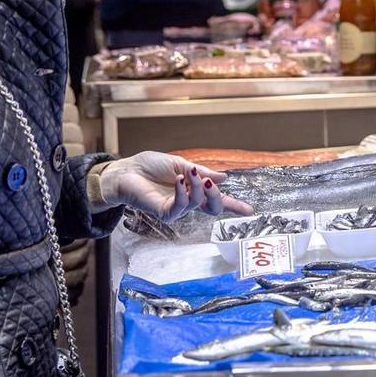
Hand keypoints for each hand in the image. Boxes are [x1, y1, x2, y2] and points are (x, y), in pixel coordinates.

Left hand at [99, 151, 251, 221]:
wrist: (125, 170)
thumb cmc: (148, 167)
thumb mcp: (180, 164)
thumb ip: (201, 172)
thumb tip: (223, 178)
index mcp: (193, 191)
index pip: (216, 200)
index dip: (233, 205)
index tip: (249, 210)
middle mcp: (187, 202)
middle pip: (212, 208)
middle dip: (217, 196)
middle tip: (210, 181)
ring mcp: (176, 209)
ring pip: (198, 203)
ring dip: (197, 186)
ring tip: (189, 172)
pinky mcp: (163, 212)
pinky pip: (180, 206)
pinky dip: (183, 191)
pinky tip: (180, 179)